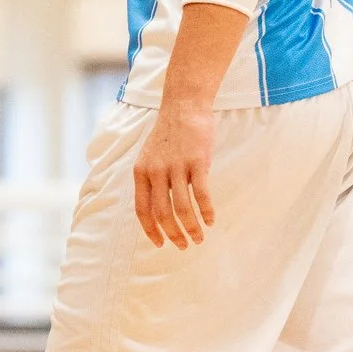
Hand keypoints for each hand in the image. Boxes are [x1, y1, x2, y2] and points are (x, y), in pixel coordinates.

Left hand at [133, 102, 216, 247]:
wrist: (184, 106)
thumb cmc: (169, 134)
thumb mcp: (149, 157)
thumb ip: (151, 180)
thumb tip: (158, 210)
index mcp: (141, 172)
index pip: (142, 210)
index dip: (151, 230)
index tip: (160, 244)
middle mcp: (156, 172)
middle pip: (162, 213)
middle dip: (174, 234)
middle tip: (184, 245)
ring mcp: (176, 166)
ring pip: (182, 208)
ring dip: (192, 228)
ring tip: (199, 238)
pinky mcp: (197, 161)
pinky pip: (201, 194)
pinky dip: (207, 211)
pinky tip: (211, 220)